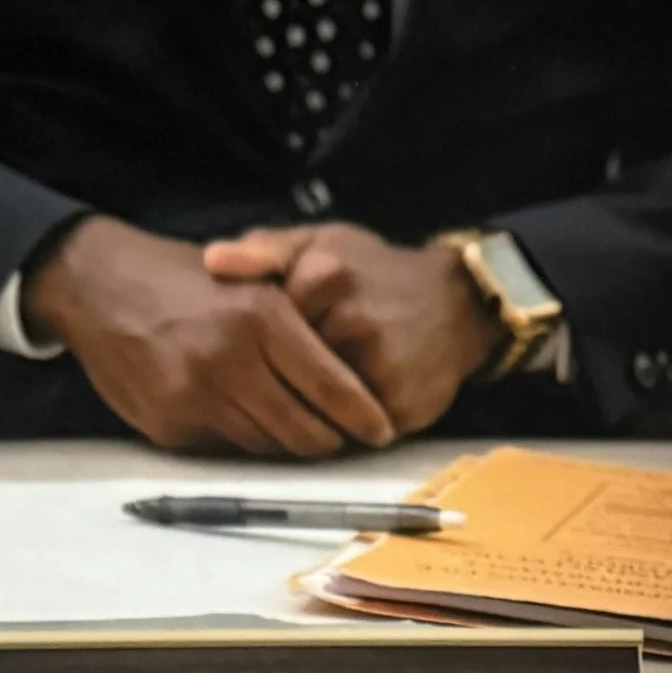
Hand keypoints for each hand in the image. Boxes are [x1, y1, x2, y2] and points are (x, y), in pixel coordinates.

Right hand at [21, 214, 394, 457]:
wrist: (94, 281)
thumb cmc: (184, 279)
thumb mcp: (249, 277)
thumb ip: (301, 321)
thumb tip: (358, 378)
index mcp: (260, 316)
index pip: (334, 388)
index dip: (365, 418)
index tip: (382, 429)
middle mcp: (229, 359)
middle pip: (306, 432)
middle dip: (332, 440)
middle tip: (344, 436)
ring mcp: (195, 395)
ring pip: (268, 446)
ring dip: (288, 443)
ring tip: (300, 428)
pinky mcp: (169, 424)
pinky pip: (226, 449)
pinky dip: (244, 438)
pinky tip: (245, 416)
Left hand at [203, 223, 507, 439]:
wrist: (458, 303)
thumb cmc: (378, 274)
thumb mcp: (323, 243)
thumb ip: (266, 249)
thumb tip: (212, 260)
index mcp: (326, 276)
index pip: (266, 325)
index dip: (263, 340)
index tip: (264, 342)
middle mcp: (354, 320)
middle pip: (290, 369)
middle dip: (285, 376)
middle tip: (284, 373)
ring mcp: (381, 366)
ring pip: (319, 406)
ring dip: (312, 407)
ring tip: (316, 391)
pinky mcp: (401, 404)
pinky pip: (354, 429)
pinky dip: (347, 424)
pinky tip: (348, 405)